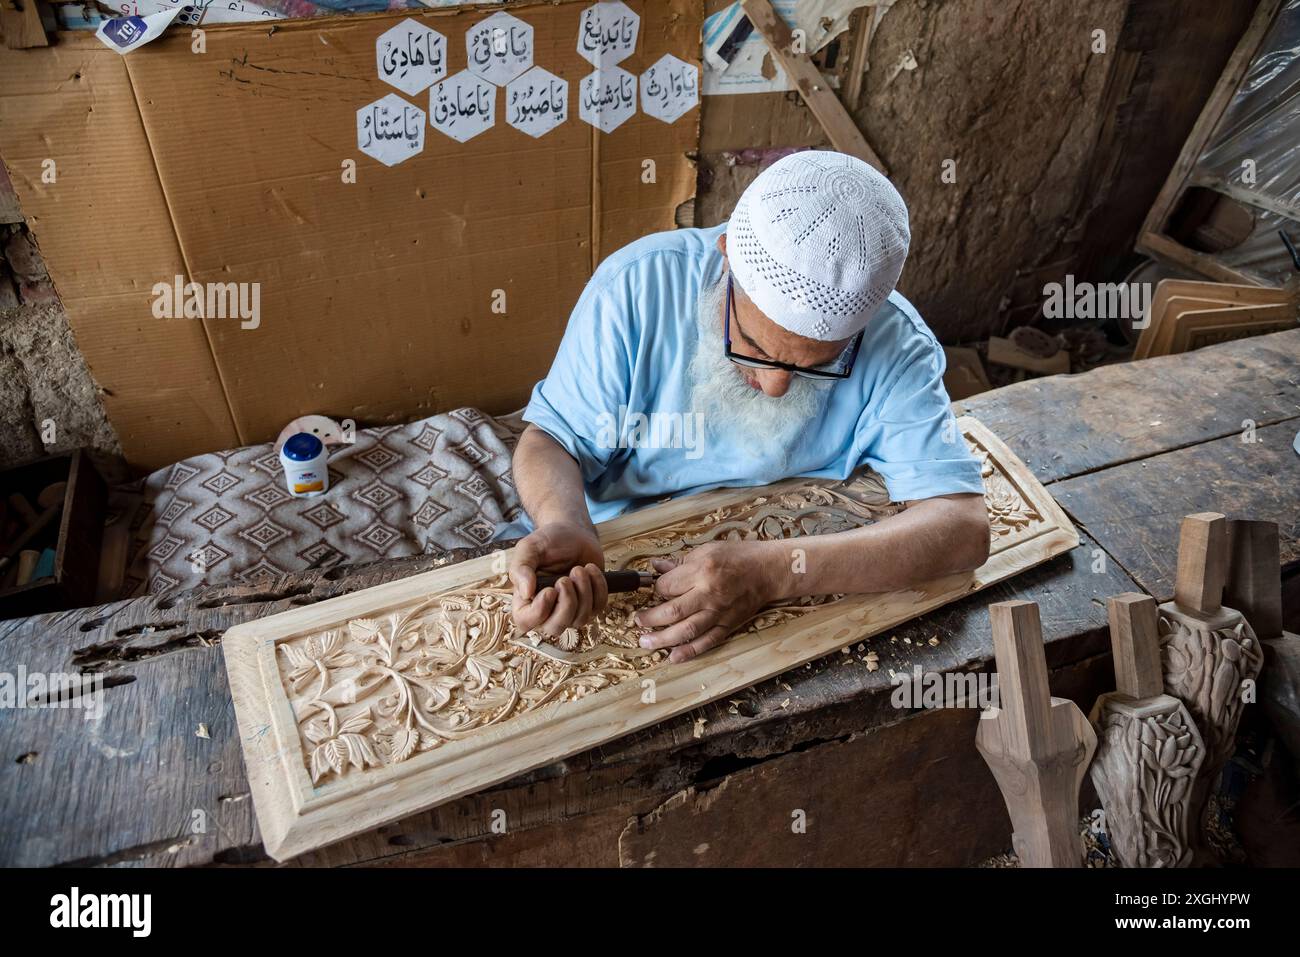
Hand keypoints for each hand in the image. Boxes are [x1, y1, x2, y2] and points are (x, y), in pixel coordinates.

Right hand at [509, 521, 607, 636]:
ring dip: (583, 591)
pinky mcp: (590, 603)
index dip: (539, 611)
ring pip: (580, 619)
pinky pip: (598, 607)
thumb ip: (521, 568)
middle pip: (555, 628)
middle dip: (566, 604)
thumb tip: (525, 593)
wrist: (573, 532)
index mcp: (525, 599)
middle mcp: (547, 609)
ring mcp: (570, 609)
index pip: (525, 621)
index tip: (550, 589)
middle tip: (566, 579)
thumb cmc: (548, 541)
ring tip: (579, 569)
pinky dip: (598, 587)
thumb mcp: (529, 548)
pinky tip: (590, 569)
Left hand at [634, 541, 778, 663]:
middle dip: (650, 619)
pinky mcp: (728, 625)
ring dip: (662, 640)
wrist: (769, 570)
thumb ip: (680, 562)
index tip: (653, 591)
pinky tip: (673, 657)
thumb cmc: (739, 556)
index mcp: (702, 571)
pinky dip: (689, 652)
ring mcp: (719, 613)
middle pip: (672, 612)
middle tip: (638, 622)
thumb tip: (655, 568)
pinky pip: (707, 642)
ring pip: (686, 631)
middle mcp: (709, 594)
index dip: (656, 590)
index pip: (668, 586)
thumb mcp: (707, 550)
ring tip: (646, 642)